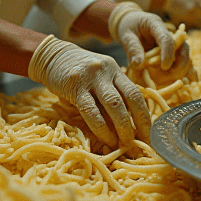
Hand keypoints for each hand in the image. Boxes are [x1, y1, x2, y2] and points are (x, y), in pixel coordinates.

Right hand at [28, 35, 150, 145]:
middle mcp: (108, 72)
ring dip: (122, 127)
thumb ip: (110, 95)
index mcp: (116, 71)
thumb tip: (126, 125)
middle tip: (140, 142)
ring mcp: (92, 78)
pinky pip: (91, 110)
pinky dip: (101, 128)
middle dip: (138, 123)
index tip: (149, 134)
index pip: (136, 94)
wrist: (51, 56)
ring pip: (114, 105)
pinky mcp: (76, 86)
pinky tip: (106, 138)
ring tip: (125, 143)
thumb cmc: (77, 73)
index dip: (145, 116)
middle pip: (130, 98)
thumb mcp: (98, 78)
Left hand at [108, 1, 189, 72]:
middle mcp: (168, 32)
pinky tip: (171, 79)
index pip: (167, 38)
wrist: (129, 22)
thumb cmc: (128, 27)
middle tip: (165, 77)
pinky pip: (180, 62)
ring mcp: (172, 42)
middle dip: (179, 64)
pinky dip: (179, 72)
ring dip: (178, 70)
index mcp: (155, 24)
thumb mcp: (126, 36)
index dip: (168, 53)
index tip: (165, 67)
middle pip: (183, 47)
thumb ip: (133, 48)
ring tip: (161, 79)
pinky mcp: (172, 51)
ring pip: (185, 56)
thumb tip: (139, 64)